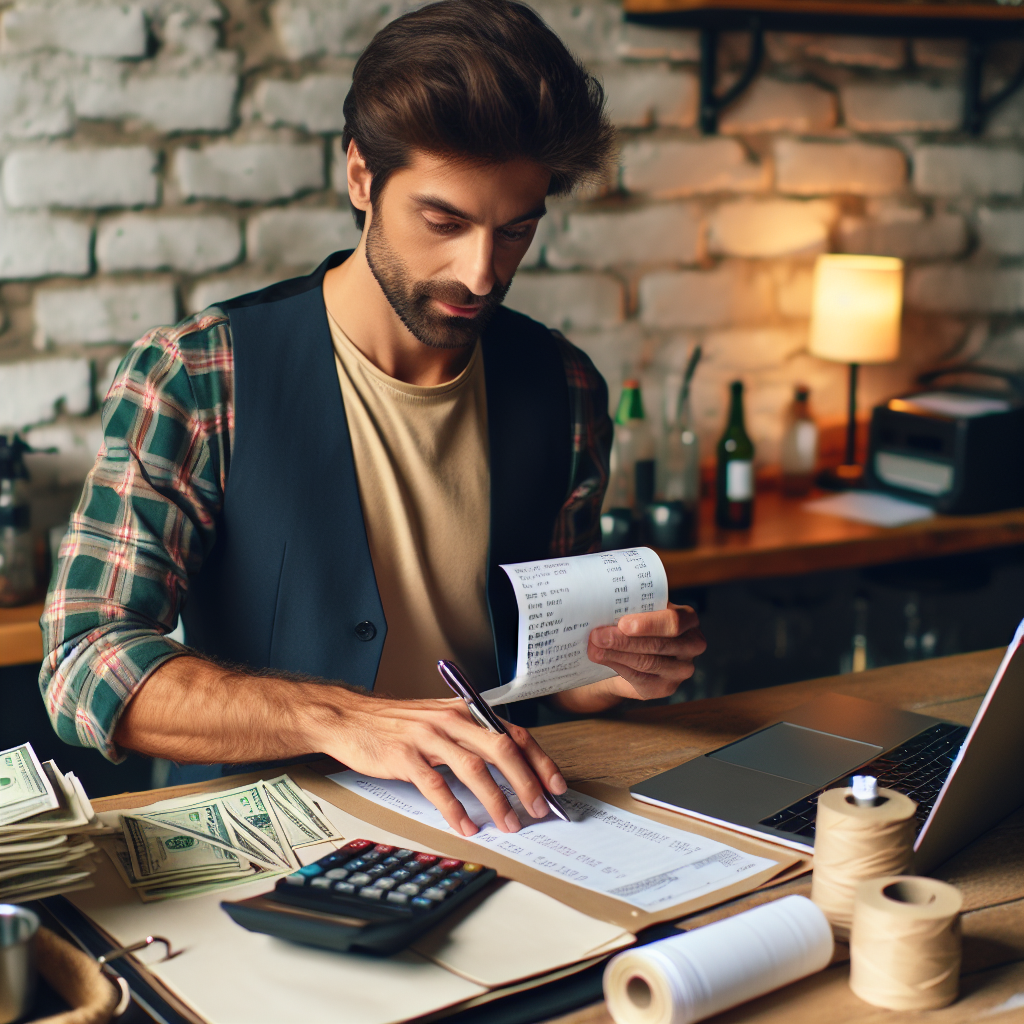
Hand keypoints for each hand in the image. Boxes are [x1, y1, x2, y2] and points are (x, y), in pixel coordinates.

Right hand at [310, 692, 566, 838]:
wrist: (350, 718)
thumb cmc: (398, 724)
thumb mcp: (441, 721)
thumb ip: (473, 738)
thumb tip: (511, 769)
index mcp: (466, 710)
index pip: (515, 733)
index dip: (539, 760)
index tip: (556, 786)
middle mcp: (452, 719)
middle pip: (502, 749)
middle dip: (526, 783)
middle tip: (538, 810)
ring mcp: (428, 737)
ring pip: (474, 769)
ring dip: (496, 800)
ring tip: (508, 824)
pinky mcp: (405, 756)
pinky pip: (436, 786)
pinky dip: (455, 809)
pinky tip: (466, 825)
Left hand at [587, 603, 705, 700]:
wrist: (635, 651)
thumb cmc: (639, 623)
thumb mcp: (640, 610)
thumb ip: (631, 607)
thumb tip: (602, 604)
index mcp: (688, 619)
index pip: (673, 622)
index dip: (648, 624)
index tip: (623, 623)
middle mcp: (692, 645)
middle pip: (658, 645)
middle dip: (624, 641)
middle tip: (597, 636)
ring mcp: (681, 670)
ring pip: (647, 663)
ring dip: (616, 655)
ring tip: (595, 648)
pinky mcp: (665, 687)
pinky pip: (640, 678)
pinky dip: (618, 667)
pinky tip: (603, 659)